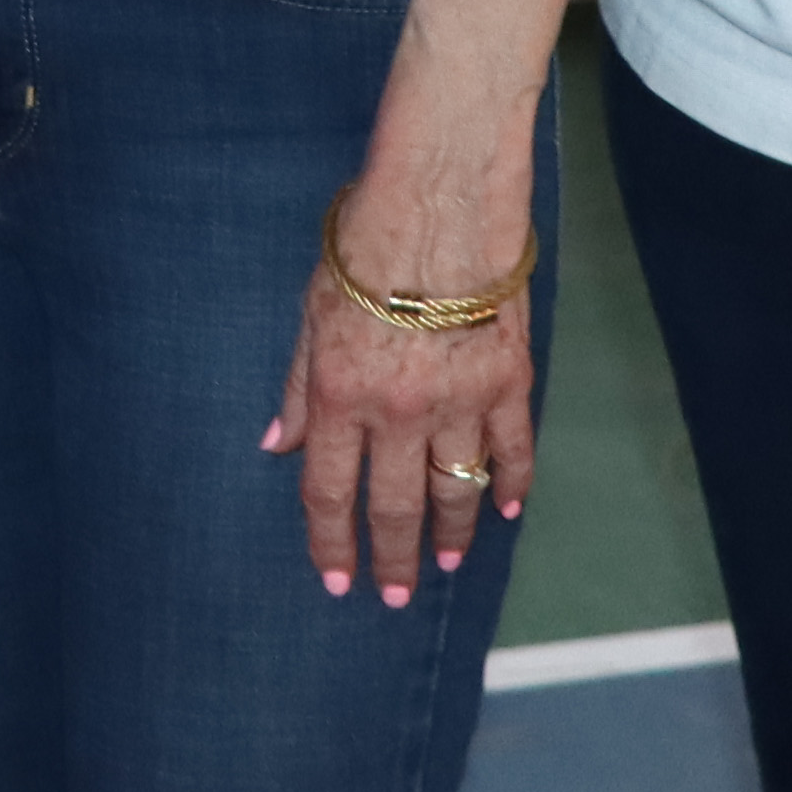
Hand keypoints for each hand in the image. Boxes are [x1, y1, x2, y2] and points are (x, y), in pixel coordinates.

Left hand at [268, 145, 543, 609]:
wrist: (442, 195)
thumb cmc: (365, 241)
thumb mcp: (310, 308)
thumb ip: (298, 386)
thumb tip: (279, 444)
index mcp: (340, 393)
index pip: (330, 492)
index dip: (331, 544)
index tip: (338, 582)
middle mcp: (398, 410)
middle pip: (394, 506)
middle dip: (393, 559)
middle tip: (397, 596)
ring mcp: (459, 398)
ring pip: (457, 488)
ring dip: (452, 534)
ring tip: (448, 564)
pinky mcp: (509, 379)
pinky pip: (513, 448)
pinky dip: (513, 483)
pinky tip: (508, 510)